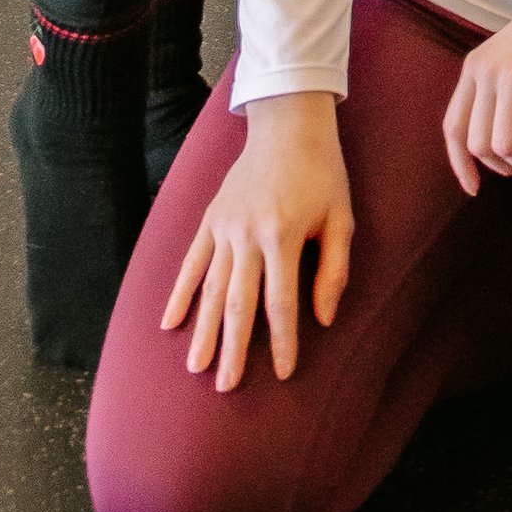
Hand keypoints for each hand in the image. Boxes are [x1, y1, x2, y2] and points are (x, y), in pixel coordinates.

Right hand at [161, 91, 352, 392]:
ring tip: (197, 367)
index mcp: (282, 234)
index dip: (283, 340)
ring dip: (204, 330)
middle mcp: (247, 233)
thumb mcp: (341, 217)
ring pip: (211, 288)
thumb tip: (324, 319)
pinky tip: (169, 324)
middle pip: (239, 302)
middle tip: (226, 387)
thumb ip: (334, 269)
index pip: (281, 300)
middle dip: (233, 348)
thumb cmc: (322, 174)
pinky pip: (191, 262)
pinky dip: (179, 293)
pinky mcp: (210, 219)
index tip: (283, 373)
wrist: (287, 125)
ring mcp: (224, 226)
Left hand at [441, 0, 511, 193]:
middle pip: (478, 143)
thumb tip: (495, 145)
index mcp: (474, 68)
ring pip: (502, 143)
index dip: (459, 164)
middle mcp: (485, 71)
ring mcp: (510, 74)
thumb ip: (495, 91)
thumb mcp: (508, 58)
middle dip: (501, 167)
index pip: (453, 128)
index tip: (474, 188)